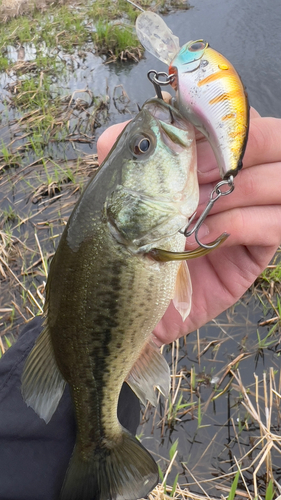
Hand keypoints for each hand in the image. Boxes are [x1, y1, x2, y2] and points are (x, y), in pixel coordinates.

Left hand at [97, 107, 280, 344]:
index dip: (226, 119)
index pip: (241, 120)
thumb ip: (120, 157)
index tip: (195, 133)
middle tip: (201, 173)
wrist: (127, 307)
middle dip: (242, 150)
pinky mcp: (257, 252)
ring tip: (196, 210)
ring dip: (239, 190)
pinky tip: (207, 234)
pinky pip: (276, 225)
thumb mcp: (119, 198)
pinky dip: (242, 223)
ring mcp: (253, 214)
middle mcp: (238, 181)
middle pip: (277, 143)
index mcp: (209, 160)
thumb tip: (129, 125)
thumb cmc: (125, 248)